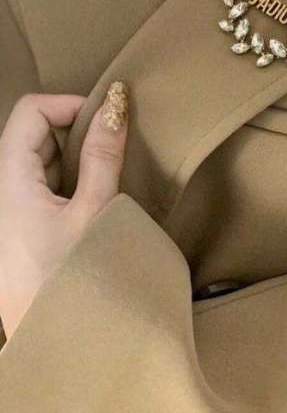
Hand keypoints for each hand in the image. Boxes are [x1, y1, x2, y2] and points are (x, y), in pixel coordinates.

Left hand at [0, 82, 128, 339]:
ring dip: (72, 154)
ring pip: (35, 158)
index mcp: (7, 181)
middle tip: (113, 143)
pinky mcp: (16, 226)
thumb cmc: (72, 277)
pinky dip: (65, 177)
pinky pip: (36, 184)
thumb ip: (103, 154)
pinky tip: (90, 196)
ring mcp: (5, 209)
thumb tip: (115, 104)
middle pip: (31, 133)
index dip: (70, 104)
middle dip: (74, 128)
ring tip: (106, 171)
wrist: (54, 341)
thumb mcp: (95, 211)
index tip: (107, 116)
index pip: (31, 111)